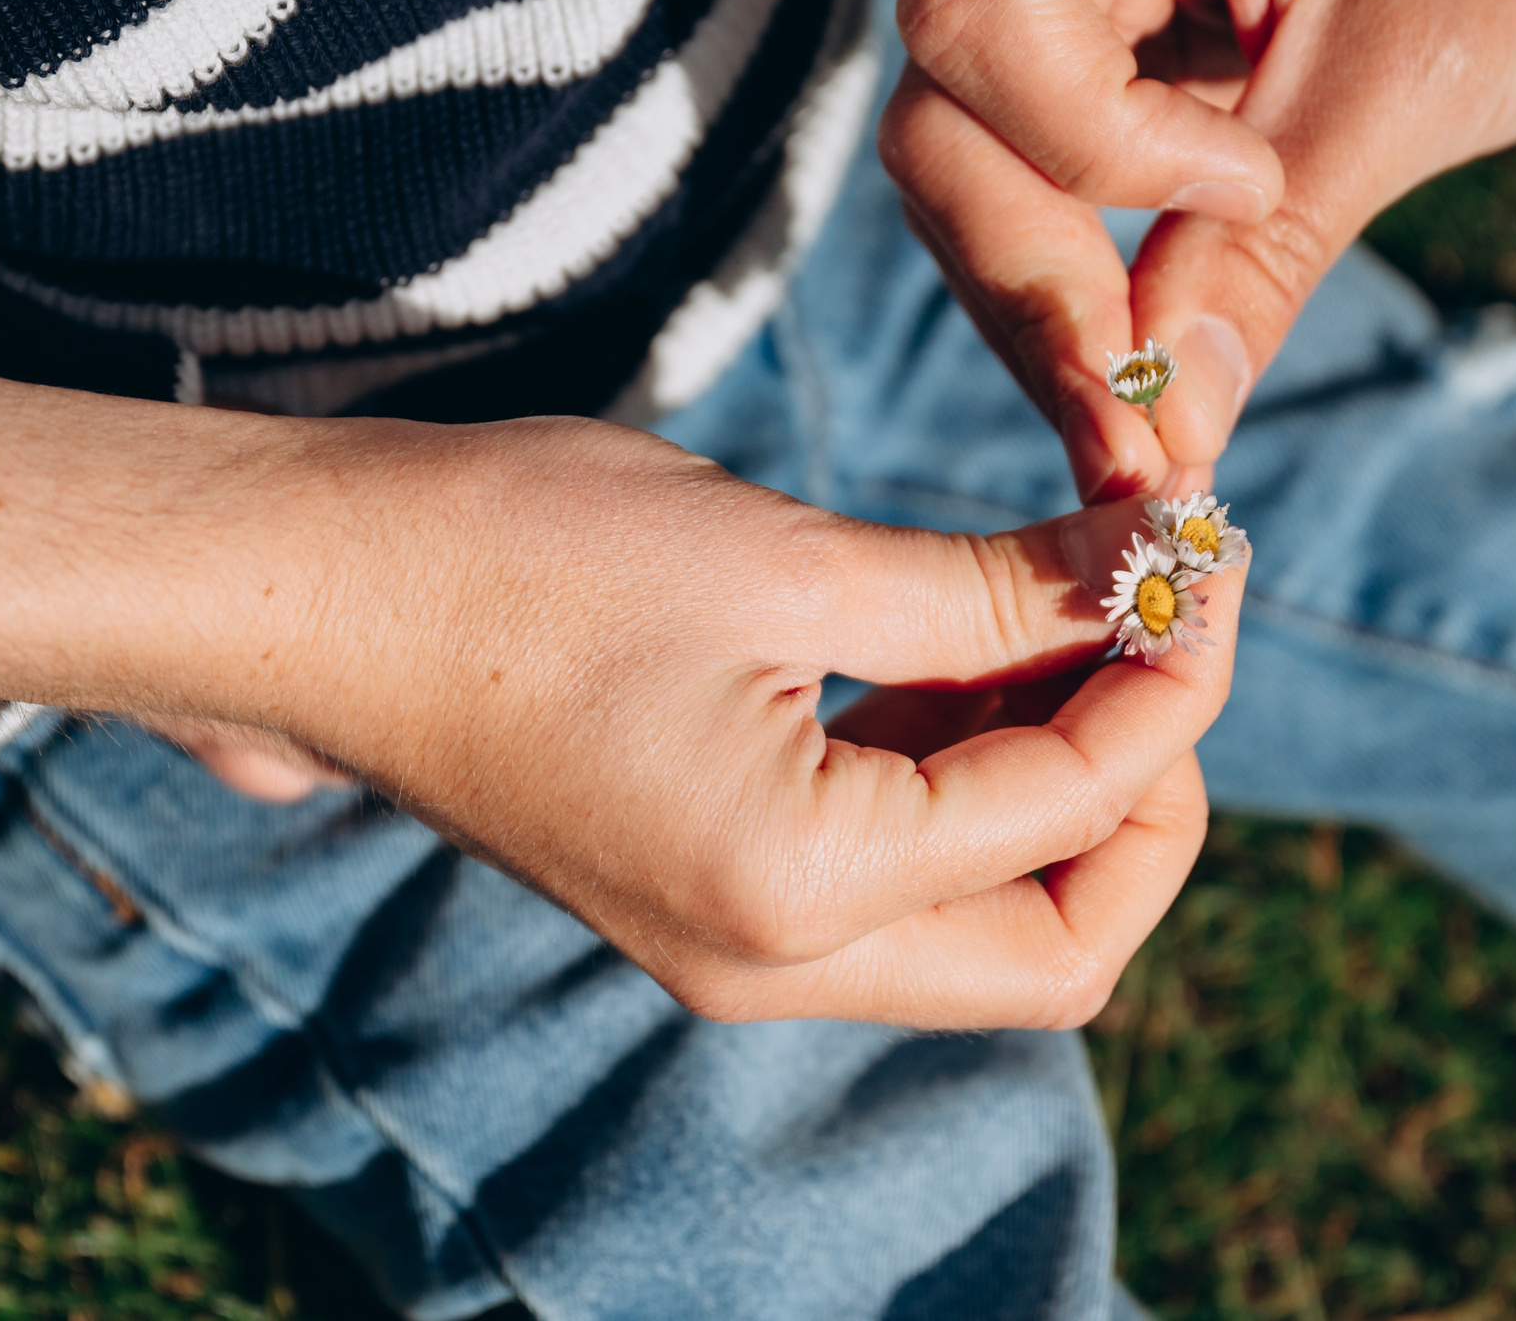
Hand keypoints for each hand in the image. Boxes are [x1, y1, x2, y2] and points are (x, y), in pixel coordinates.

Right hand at [216, 417, 1231, 1028]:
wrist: (312, 588)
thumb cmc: (517, 555)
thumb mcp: (785, 558)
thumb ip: (992, 593)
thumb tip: (1154, 571)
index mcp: (797, 892)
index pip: (1068, 819)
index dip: (1167, 682)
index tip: (1203, 556)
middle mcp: (772, 960)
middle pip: (1053, 947)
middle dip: (1145, 797)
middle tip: (1162, 632)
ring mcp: (734, 939)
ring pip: (977, 919)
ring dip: (1057, 780)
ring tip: (1077, 612)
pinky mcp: (707, 885)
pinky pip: (890, 875)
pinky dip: (960, 777)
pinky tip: (974, 647)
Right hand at [880, 0, 1515, 497]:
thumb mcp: (1413, 79)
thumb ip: (1267, 251)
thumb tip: (1170, 429)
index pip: (988, 19)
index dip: (1091, 148)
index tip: (1248, 189)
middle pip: (945, 110)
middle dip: (1031, 277)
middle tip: (1129, 432)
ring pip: (965, 162)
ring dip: (1041, 305)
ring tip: (1137, 435)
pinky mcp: (1097, 37)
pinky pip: (1029, 173)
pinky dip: (1074, 279)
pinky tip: (1133, 368)